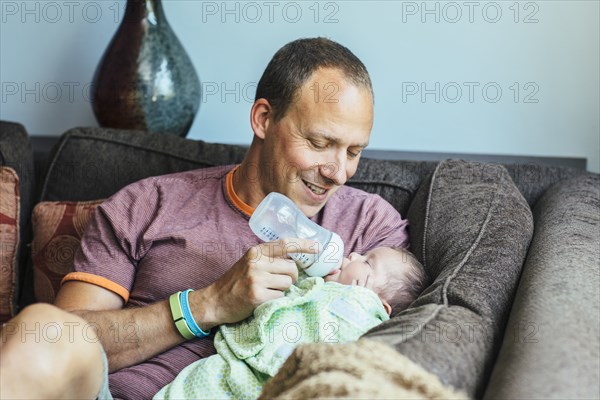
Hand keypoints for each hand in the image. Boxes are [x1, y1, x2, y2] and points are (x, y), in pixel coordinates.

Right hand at [203, 238, 317, 324]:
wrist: (215, 300)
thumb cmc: (237, 282)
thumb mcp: (251, 263)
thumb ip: (271, 258)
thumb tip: (299, 259)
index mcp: (257, 251)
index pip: (286, 244)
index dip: (305, 245)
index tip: (319, 248)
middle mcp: (256, 262)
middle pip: (292, 268)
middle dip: (292, 278)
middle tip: (280, 283)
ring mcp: (256, 278)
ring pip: (287, 283)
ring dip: (283, 290)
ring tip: (268, 291)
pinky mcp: (256, 295)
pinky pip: (280, 297)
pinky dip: (276, 300)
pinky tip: (263, 300)